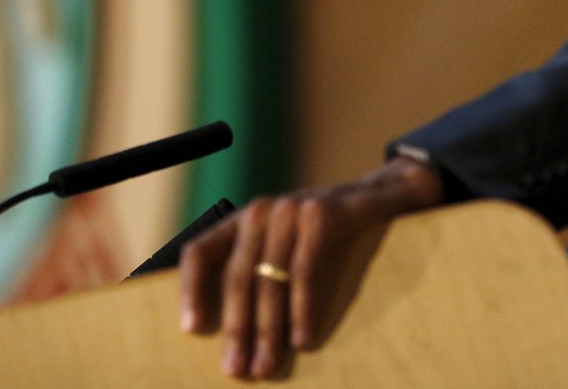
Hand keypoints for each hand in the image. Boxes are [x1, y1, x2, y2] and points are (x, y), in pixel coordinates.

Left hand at [178, 157, 442, 378]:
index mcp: (240, 220)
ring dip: (268, 331)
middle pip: (237, 278)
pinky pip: (304, 272)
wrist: (376, 197)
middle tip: (236, 370)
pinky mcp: (320, 216)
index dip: (191, 290)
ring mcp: (289, 210)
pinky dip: (301, 310)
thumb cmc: (322, 234)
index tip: (191, 329)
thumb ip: (256, 272)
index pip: (199, 251)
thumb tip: (234, 335)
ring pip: (270, 280)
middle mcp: (259, 211)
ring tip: (267, 367)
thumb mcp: (282, 246)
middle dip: (237, 330)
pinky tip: (301, 339)